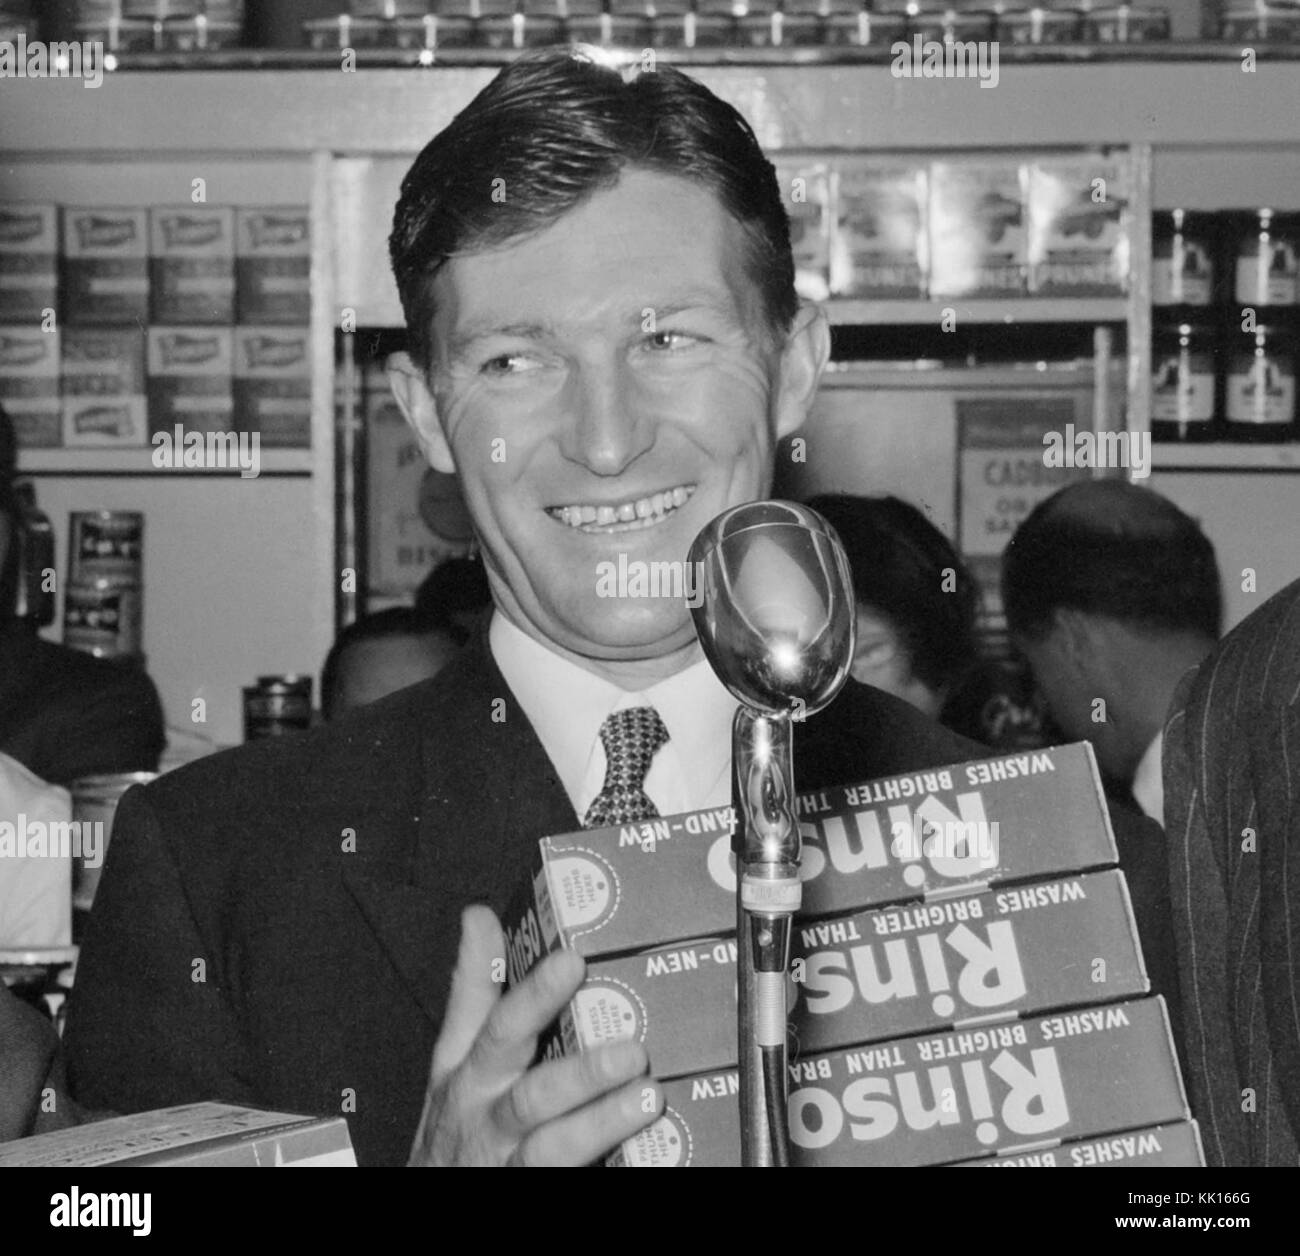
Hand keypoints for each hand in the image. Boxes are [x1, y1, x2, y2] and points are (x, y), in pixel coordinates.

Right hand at [408, 904, 663, 1165]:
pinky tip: (643, 1151)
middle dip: (581, 1075)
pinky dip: (602, 1163)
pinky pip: (566, 1178)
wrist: (439, 1193)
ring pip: (553, 1148)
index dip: (534, 996)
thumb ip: (472, 990)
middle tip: (632, 1050)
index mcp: (470, 1075)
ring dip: (601, 1123)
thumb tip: (479, 917)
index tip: (571, 960)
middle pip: (534, 1095)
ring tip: (648, 1098)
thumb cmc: (455, 1121)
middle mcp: (488, 1120)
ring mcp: (509, 1165)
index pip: (500, 1028)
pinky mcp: (530, 1191)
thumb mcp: (454, 1055)